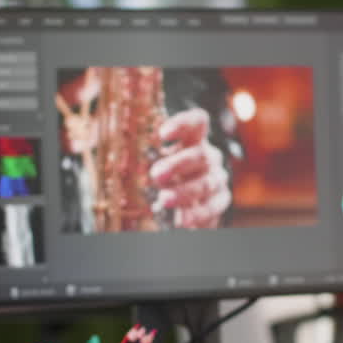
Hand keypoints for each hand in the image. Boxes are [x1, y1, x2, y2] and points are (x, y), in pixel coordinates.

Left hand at [150, 108, 229, 227]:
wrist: (188, 201)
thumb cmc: (167, 174)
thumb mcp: (157, 160)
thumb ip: (148, 155)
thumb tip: (122, 153)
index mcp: (194, 139)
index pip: (196, 122)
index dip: (182, 124)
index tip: (162, 133)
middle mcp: (209, 157)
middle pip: (199, 156)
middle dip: (177, 165)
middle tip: (156, 174)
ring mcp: (217, 180)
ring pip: (205, 184)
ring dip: (184, 192)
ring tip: (164, 199)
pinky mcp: (220, 202)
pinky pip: (211, 208)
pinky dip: (195, 215)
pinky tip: (180, 221)